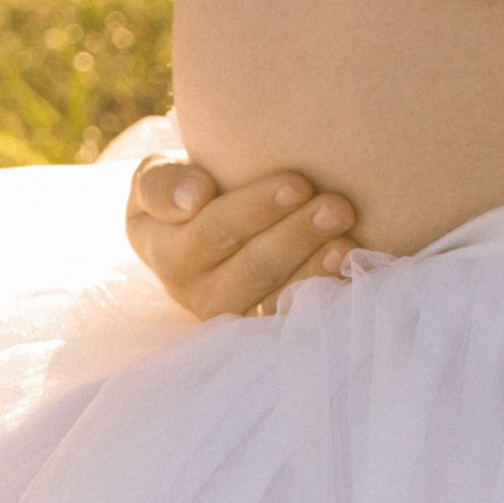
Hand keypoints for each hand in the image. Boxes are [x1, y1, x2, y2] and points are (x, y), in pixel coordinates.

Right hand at [123, 156, 355, 319]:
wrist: (194, 222)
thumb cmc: (182, 188)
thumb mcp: (156, 176)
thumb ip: (161, 184)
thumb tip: (195, 197)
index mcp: (163, 250)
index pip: (213, 229)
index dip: (257, 208)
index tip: (299, 183)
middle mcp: (193, 291)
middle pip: (252, 266)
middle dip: (298, 235)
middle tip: (338, 206)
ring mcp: (229, 313)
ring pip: (275, 297)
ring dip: (315, 268)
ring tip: (347, 239)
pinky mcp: (258, 326)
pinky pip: (291, 316)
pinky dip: (322, 292)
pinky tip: (347, 266)